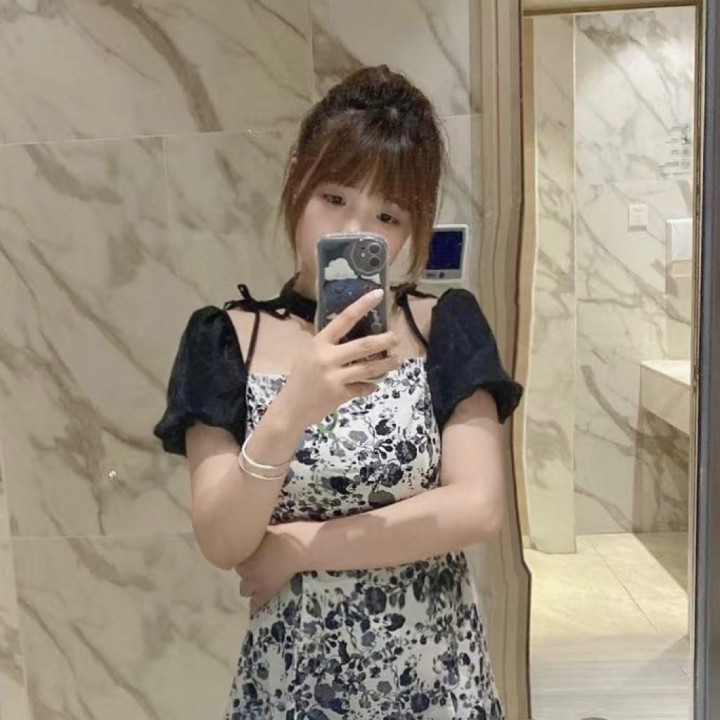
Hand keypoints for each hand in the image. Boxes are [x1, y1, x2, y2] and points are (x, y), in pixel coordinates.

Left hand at [235, 524, 307, 611]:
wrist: (296, 550)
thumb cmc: (284, 536)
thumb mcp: (266, 531)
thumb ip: (257, 536)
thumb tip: (255, 534)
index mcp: (244, 552)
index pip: (237, 557)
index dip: (247, 556)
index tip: (255, 554)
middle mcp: (245, 569)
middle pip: (240, 573)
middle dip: (247, 570)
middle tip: (259, 566)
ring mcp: (255, 582)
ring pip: (244, 590)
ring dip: (250, 586)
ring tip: (260, 582)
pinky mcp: (266, 592)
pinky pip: (255, 603)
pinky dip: (256, 603)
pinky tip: (260, 600)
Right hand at [278, 289, 400, 428]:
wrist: (291, 408)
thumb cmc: (299, 378)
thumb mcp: (307, 354)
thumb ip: (327, 344)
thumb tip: (349, 332)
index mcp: (319, 343)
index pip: (344, 319)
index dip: (362, 305)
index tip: (379, 294)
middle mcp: (328, 358)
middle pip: (364, 345)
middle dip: (385, 341)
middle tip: (396, 338)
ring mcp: (335, 377)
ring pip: (369, 368)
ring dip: (386, 364)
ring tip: (398, 360)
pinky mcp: (341, 394)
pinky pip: (363, 388)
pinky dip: (371, 386)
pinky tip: (375, 385)